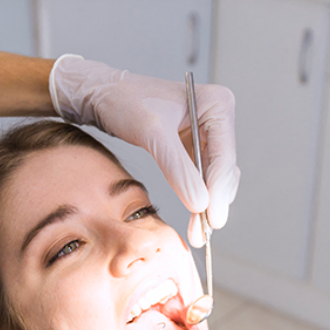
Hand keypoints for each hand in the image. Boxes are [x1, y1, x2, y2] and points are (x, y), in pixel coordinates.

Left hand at [50, 55, 239, 245]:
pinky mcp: (195, 147)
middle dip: (214, 203)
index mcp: (217, 104)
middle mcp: (217, 117)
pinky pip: (202, 177)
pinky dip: (197, 197)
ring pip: (216, 178)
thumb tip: (200, 204)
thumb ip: (178, 169)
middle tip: (202, 234)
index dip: (219, 192)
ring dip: (207, 205)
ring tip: (196, 232)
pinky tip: (192, 217)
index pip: (224, 156)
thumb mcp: (152, 134)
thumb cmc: (126, 101)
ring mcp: (208, 133)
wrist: (104, 95)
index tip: (211, 220)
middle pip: (224, 170)